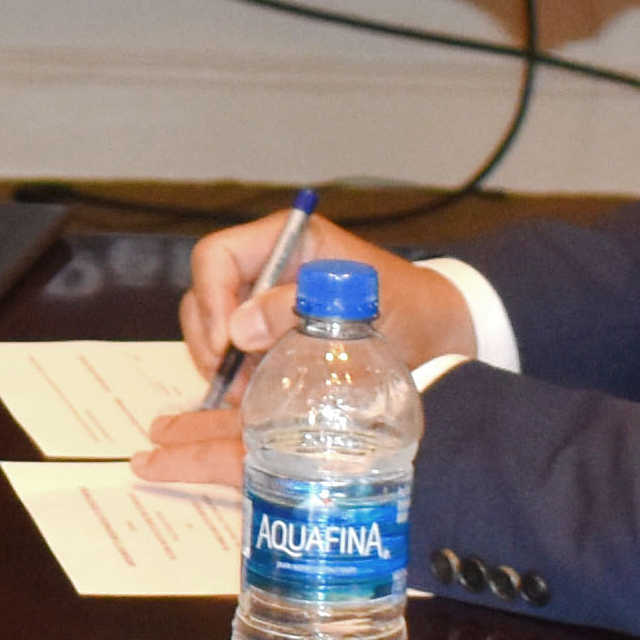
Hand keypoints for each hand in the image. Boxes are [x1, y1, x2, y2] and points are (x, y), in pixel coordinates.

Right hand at [171, 204, 474, 396]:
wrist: (434, 333)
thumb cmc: (407, 306)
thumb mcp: (357, 305)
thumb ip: (295, 310)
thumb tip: (237, 330)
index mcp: (287, 240)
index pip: (218, 256)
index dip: (212, 298)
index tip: (227, 344)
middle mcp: (268, 266)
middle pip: (205, 293)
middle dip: (210, 340)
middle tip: (230, 382)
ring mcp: (264, 301)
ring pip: (212, 326)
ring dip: (220, 364)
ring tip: (244, 397)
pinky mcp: (268, 335)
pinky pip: (231, 353)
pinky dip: (234, 378)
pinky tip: (251, 399)